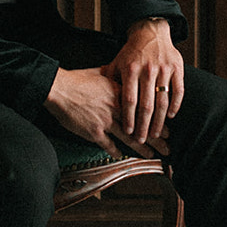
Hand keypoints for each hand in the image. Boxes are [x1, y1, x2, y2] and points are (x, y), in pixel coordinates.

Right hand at [44, 66, 165, 159]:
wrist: (59, 89)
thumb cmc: (76, 80)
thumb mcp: (98, 72)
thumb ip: (111, 75)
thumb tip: (116, 71)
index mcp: (120, 93)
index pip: (143, 109)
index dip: (156, 120)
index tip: (167, 127)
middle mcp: (116, 108)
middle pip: (141, 126)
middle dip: (157, 139)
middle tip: (168, 147)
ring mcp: (106, 121)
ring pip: (129, 137)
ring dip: (141, 148)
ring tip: (151, 155)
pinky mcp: (94, 132)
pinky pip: (108, 145)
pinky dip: (115, 151)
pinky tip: (121, 156)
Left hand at [102, 18, 183, 152]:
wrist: (150, 32)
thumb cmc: (131, 52)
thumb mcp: (117, 63)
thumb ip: (110, 81)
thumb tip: (99, 102)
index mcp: (130, 70)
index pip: (130, 100)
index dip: (129, 118)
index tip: (128, 133)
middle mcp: (147, 70)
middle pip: (147, 104)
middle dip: (144, 125)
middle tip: (142, 140)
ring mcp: (164, 69)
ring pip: (163, 101)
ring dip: (160, 121)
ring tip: (156, 134)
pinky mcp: (177, 68)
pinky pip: (178, 90)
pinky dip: (176, 105)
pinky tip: (171, 116)